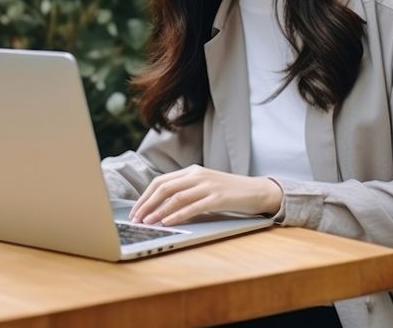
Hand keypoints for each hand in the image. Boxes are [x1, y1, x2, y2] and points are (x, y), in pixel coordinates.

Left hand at [129, 165, 282, 225]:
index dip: (145, 196)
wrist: (257, 191)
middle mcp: (197, 175)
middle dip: (147, 203)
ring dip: (158, 210)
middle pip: (164, 187)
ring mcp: (208, 185)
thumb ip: (186, 192)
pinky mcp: (218, 198)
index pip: (161, 181)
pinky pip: (193, 206)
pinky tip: (168, 221)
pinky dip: (178, 214)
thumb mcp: (205, 187)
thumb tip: (161, 207)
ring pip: (176, 196)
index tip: (135, 210)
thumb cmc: (229, 193)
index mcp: (192, 171)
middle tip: (136, 218)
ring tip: (148, 222)